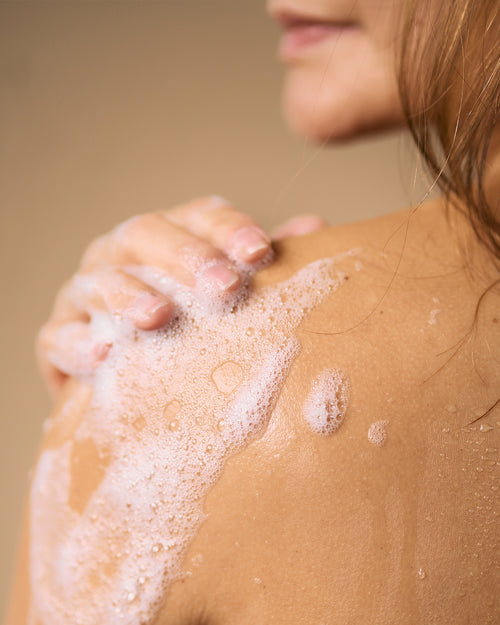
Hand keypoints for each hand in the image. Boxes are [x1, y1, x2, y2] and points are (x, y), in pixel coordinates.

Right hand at [37, 196, 327, 395]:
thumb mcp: (223, 292)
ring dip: (129, 296)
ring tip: (159, 317)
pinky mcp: (58, 334)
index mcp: (169, 235)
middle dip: (186, 257)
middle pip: (148, 235)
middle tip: (224, 287)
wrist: (127, 375)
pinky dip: (78, 345)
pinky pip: (60, 336)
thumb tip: (317, 225)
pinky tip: (104, 357)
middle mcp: (123, 252)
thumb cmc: (186, 326)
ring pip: (99, 280)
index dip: (229, 230)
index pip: (199, 217)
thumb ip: (259, 261)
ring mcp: (85, 291)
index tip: (261, 253)